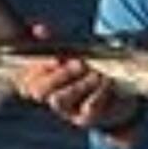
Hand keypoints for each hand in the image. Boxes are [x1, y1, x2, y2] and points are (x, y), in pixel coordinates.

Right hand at [14, 23, 142, 137]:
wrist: (120, 94)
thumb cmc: (91, 69)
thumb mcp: (74, 54)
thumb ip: (56, 42)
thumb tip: (39, 29)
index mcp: (41, 79)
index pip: (27, 76)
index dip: (38, 67)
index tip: (57, 58)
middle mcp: (49, 96)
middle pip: (39, 90)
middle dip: (59, 74)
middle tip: (80, 63)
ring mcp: (65, 110)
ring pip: (58, 100)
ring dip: (78, 85)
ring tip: (96, 74)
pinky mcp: (85, 119)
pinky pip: (86, 110)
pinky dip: (97, 94)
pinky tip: (107, 83)